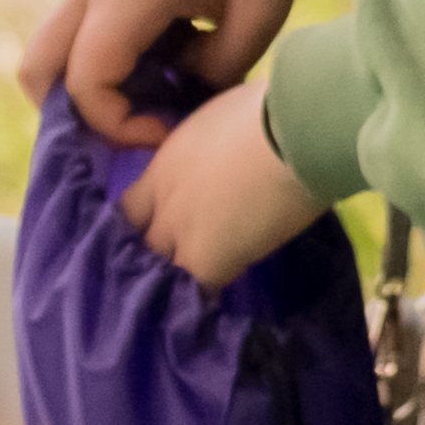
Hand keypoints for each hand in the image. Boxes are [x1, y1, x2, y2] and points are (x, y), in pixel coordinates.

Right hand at [26, 0, 318, 158]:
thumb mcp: (261, 13)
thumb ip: (218, 70)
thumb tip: (179, 101)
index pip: (87, 80)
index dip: (118, 125)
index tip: (168, 131)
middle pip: (37, 70)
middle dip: (76, 116)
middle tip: (137, 128)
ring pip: (45, 56)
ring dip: (81, 92)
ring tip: (145, 103)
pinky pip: (71, 40)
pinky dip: (94, 70)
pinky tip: (151, 74)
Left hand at [130, 82, 326, 283]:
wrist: (294, 128)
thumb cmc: (269, 110)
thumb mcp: (218, 122)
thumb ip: (206, 151)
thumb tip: (223, 157)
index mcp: (164, 165)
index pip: (130, 209)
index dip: (141, 225)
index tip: (155, 236)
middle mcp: (163, 201)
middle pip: (137, 243)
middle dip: (152, 259)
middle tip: (171, 275)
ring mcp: (181, 231)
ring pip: (159, 273)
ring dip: (174, 284)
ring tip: (189, 303)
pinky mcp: (209, 258)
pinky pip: (195, 292)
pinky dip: (202, 302)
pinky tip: (213, 314)